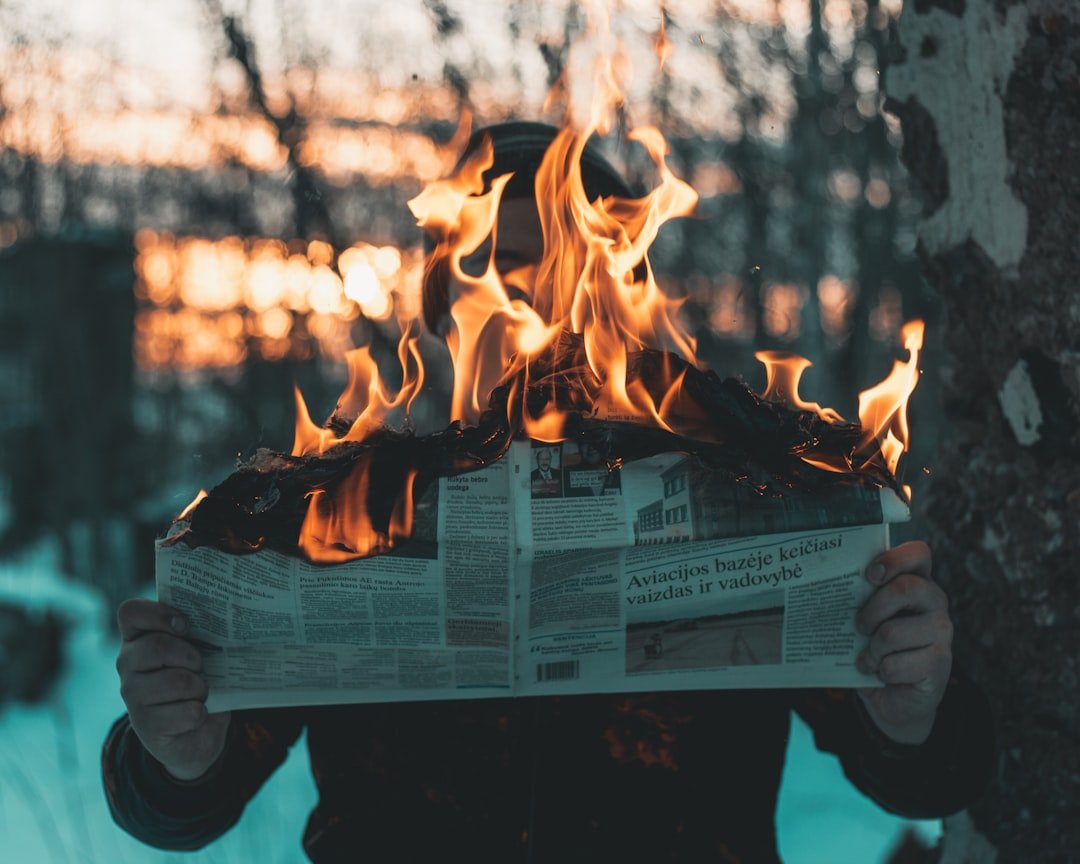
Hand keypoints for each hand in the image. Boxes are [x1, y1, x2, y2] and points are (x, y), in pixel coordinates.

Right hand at [115, 599, 230, 780]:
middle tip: (200, 666)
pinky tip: (196, 714)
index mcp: (137, 637)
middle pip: (158, 646)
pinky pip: (188, 712)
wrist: (192, 731)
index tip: (185, 626)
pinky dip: (202, 713)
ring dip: (200, 688)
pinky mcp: (146, 725)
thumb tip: (229, 619)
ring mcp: (132, 695)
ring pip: (178, 681)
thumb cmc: (195, 678)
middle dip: (191, 656)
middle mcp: (127, 664)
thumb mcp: (196, 650)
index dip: (159, 614)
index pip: (131, 612)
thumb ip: (197, 631)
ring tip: (199, 692)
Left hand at [854, 541, 951, 744]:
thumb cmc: (877, 647)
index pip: (918, 554)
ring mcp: (942, 631)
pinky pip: (895, 664)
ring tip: (868, 658)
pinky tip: (882, 674)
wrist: (896, 696)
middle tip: (859, 627)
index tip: (869, 575)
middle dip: (872, 610)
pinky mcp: (940, 662)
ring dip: (871, 651)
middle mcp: (935, 602)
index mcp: (917, 582)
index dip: (893, 559)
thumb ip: (860, 600)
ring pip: (892, 632)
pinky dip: (880, 672)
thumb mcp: (868, 619)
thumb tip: (826, 589)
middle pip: (904, 588)